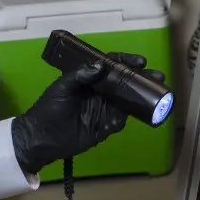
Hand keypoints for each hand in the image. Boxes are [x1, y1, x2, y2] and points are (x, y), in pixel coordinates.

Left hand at [10, 53, 165, 174]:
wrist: (41, 137)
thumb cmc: (48, 108)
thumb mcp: (61, 88)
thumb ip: (79, 76)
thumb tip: (100, 66)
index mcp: (90, 79)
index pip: (112, 66)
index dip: (127, 62)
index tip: (140, 61)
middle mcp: (100, 92)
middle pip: (125, 83)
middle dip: (142, 79)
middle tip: (158, 77)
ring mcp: (103, 110)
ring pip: (126, 102)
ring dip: (140, 99)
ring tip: (156, 96)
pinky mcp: (104, 127)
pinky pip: (119, 121)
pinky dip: (122, 120)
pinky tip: (124, 118)